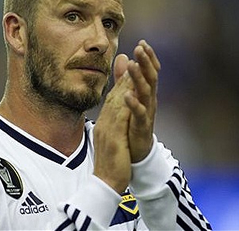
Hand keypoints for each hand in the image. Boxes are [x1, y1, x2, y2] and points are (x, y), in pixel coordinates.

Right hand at [93, 54, 133, 192]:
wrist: (104, 183)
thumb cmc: (110, 162)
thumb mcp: (112, 139)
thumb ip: (115, 123)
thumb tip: (117, 112)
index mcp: (106, 122)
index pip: (115, 96)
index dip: (124, 78)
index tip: (132, 62)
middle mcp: (105, 122)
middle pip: (115, 93)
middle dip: (126, 73)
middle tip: (134, 54)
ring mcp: (107, 130)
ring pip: (117, 102)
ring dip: (126, 83)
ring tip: (134, 66)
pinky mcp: (113, 139)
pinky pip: (120, 119)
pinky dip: (126, 105)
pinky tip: (131, 94)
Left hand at [125, 40, 160, 162]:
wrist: (135, 150)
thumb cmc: (132, 121)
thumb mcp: (129, 96)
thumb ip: (125, 77)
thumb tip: (123, 56)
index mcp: (146, 92)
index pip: (149, 71)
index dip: (148, 58)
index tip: (142, 43)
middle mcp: (150, 100)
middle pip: (150, 77)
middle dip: (146, 62)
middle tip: (140, 48)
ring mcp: (147, 113)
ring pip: (146, 92)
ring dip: (139, 77)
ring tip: (132, 65)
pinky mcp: (142, 126)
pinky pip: (139, 113)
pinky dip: (134, 104)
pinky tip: (127, 95)